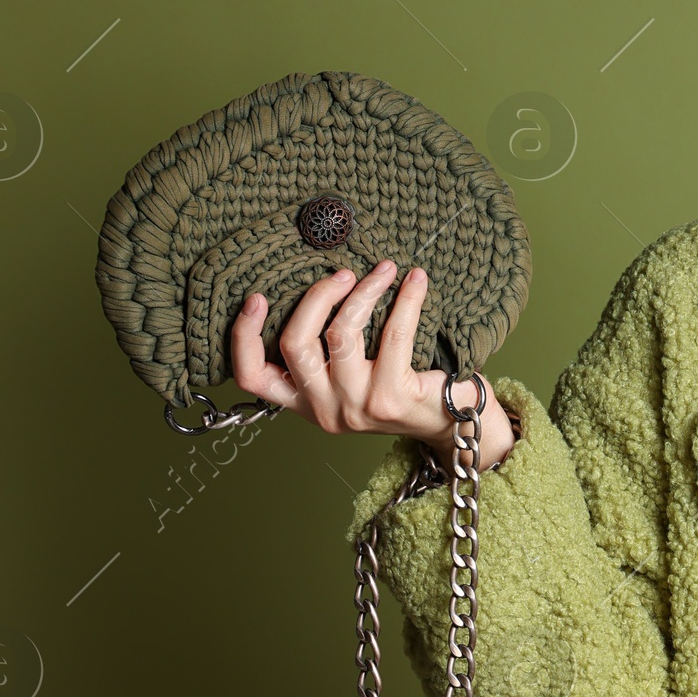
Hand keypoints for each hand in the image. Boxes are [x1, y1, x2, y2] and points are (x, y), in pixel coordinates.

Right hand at [230, 260, 518, 469]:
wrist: (453, 426)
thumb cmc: (400, 391)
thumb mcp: (351, 379)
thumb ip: (326, 351)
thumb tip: (321, 285)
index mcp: (305, 403)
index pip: (253, 377)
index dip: (244, 336)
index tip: (255, 297)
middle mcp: (324, 409)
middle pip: (294, 343)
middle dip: (316, 297)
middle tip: (343, 273)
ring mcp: (356, 407)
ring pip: (341, 334)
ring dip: (363, 292)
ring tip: (384, 270)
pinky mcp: (391, 399)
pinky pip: (392, 335)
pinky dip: (405, 300)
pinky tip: (415, 280)